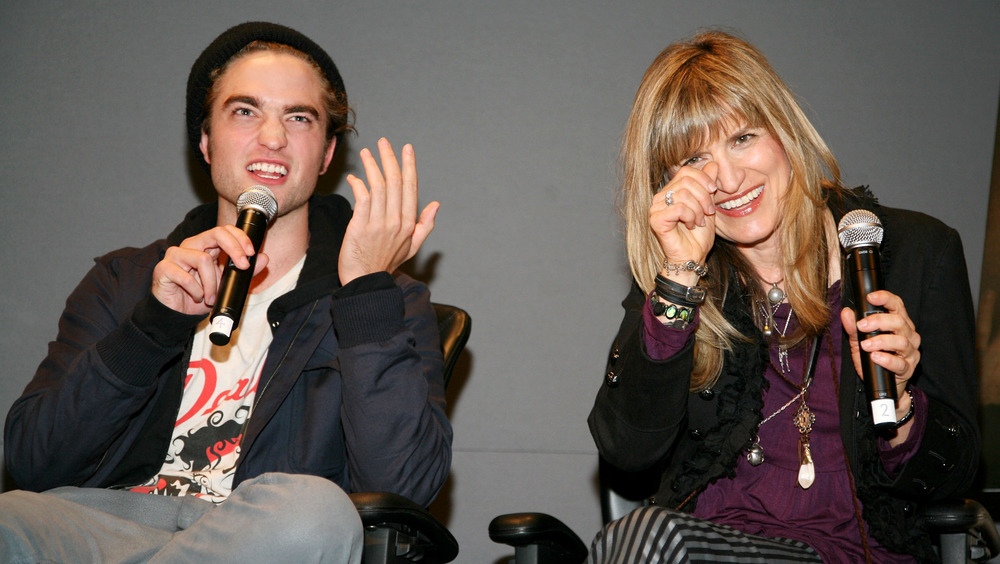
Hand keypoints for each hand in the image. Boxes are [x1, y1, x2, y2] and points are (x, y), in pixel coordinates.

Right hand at [151, 225, 268, 314]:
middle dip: (234, 249)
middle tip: (243, 266)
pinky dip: (197, 291)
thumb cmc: (200, 296)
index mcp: (205, 245)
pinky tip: (197, 297)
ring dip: (212, 284)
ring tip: (211, 298)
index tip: (252, 252)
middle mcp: (190, 246)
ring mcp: (175, 255)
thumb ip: (245, 272)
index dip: (239, 237)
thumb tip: (264, 258)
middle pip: (215, 234)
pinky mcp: (163, 269)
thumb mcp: (227, 285)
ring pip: (203, 259)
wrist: (177, 314)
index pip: (224, 230)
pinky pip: (186, 277)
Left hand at [339, 138, 438, 284]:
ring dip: (372, 166)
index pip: (410, 188)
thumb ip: (425, 225)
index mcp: (409, 223)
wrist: (366, 282)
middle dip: (389, 158)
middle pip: (394, 182)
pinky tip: (355, 177)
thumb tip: (435, 204)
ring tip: (366, 153)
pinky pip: (361, 199)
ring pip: (378, 187)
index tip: (407, 149)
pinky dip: (358, 185)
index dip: (409, 166)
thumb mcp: (412, 246)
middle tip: (384, 142)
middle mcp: (396, 221)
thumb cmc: (386, 263)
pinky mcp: (360, 227)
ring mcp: (378, 224)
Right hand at [649, 162, 717, 280]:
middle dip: (703, 196)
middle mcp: (660, 197)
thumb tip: (713, 164)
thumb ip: (708, 186)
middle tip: (708, 212)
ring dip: (698, 209)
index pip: (686, 171)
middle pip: (686, 181)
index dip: (703, 178)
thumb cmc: (698, 236)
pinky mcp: (655, 219)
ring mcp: (656, 208)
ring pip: (683, 194)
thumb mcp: (708, 206)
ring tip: (699, 221)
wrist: (692, 257)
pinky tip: (691, 225)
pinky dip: (690, 216)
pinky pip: (678, 208)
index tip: (713, 191)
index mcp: (671, 191)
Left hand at [840, 289, 921, 395]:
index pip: (897, 305)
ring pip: (901, 342)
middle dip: (878, 321)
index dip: (885, 298)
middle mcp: (908, 335)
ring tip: (865, 345)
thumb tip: (846, 312)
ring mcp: (910, 352)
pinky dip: (887, 360)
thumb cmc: (872, 358)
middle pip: (899, 321)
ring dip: (880, 341)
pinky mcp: (908, 369)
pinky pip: (900, 363)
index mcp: (898, 323)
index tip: (870, 297)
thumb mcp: (858, 341)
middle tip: (861, 326)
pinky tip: (875, 357)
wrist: (880, 384)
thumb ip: (853, 327)